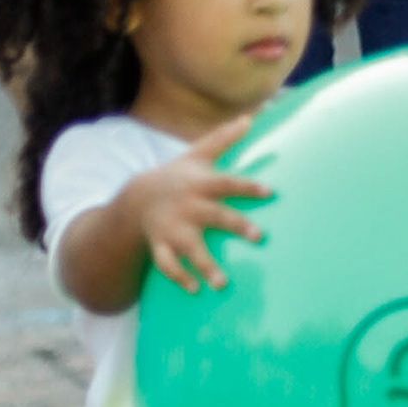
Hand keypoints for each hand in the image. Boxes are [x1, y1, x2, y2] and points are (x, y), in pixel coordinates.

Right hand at [126, 132, 273, 294]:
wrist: (137, 197)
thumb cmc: (177, 175)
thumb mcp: (197, 153)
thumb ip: (224, 138)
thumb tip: (251, 116)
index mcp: (200, 184)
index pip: (227, 183)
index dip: (248, 186)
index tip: (270, 192)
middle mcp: (188, 206)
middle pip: (214, 215)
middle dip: (235, 225)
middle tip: (259, 236)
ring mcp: (173, 228)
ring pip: (189, 248)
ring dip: (205, 266)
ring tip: (221, 284)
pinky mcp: (161, 245)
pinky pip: (167, 264)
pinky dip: (179, 278)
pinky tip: (195, 290)